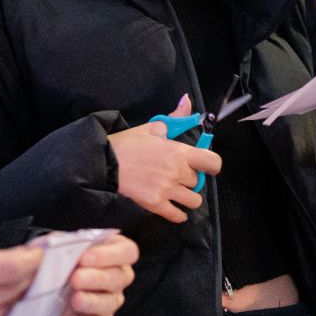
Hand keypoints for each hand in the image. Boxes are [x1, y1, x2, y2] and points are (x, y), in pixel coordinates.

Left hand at [57, 234, 137, 315]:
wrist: (36, 284)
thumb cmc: (50, 258)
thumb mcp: (50, 246)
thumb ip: (53, 247)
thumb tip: (51, 252)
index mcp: (110, 249)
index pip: (127, 251)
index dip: (110, 255)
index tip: (85, 258)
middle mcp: (116, 273)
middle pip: (120, 277)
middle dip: (97, 278)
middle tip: (75, 279)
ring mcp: (109, 298)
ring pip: (111, 302)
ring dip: (93, 301)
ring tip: (74, 300)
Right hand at [110, 97, 221, 223]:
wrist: (103, 163)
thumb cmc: (127, 143)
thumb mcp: (151, 127)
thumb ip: (175, 118)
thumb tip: (187, 100)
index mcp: (179, 152)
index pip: (212, 162)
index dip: (211, 165)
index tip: (205, 166)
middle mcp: (177, 172)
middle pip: (198, 182)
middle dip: (190, 179)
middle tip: (178, 176)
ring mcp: (167, 190)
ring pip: (193, 201)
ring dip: (187, 198)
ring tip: (177, 193)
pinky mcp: (155, 205)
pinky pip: (178, 216)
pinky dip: (178, 214)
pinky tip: (173, 209)